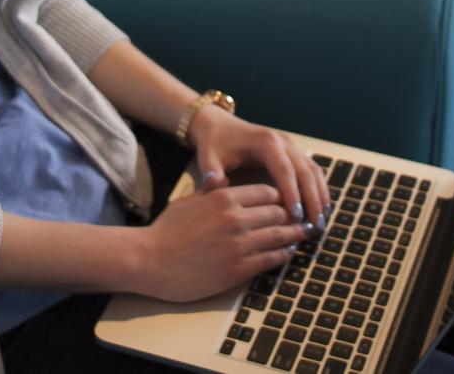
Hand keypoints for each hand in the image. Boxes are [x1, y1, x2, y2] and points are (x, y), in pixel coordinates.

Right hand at [133, 183, 304, 301]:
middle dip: (291, 215)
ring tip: (304, 233)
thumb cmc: (165, 230)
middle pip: (278, 212)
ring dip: (295, 234)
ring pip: (280, 235)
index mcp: (224, 198)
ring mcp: (239, 245)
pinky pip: (271, 259)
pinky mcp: (238, 269)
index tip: (285, 201)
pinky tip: (288, 253)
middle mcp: (235, 218)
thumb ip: (212, 192)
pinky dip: (283, 255)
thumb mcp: (190, 201)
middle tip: (302, 217)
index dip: (279, 197)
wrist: (149, 259)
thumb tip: (225, 185)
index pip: (267, 191)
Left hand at [188, 110, 330, 235]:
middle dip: (312, 199)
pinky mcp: (293, 152)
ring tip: (321, 221)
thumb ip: (211, 171)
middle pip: (305, 171)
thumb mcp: (209, 156)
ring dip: (320, 195)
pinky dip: (318, 189)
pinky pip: (311, 170)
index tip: (296, 216)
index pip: (284, 170)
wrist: (218, 125)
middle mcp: (283, 142)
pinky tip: (320, 209)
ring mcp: (291, 146)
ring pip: (313, 171)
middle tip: (315, 225)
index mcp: (265, 142)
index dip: (292, 193)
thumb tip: (213, 185)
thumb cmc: (214, 143)